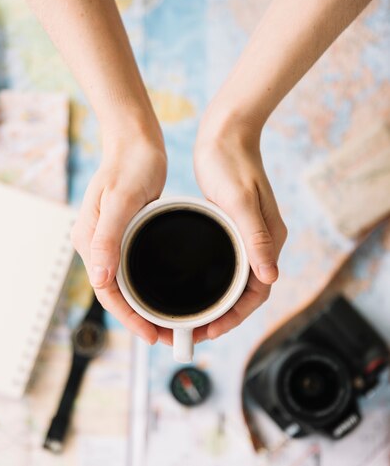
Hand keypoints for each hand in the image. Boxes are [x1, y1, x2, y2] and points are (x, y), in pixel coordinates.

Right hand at [71, 131, 167, 343]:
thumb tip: (100, 280)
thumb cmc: (129, 165)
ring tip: (167, 321)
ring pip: (125, 283)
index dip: (128, 318)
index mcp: (90, 241)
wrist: (134, 141)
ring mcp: (110, 240)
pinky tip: (164, 292)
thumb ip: (108, 239)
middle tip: (165, 335)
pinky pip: (133, 268)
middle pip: (115, 293)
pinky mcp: (125, 234)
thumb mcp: (121, 201)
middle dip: (137, 318)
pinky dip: (147, 285)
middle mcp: (97, 245)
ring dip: (143, 305)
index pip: (107, 292)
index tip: (151, 335)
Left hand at [192, 114, 286, 342]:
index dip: (236, 315)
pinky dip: (213, 283)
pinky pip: (227, 265)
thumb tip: (271, 276)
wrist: (226, 134)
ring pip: (235, 282)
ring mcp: (247, 236)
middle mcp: (261, 242)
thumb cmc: (232, 163)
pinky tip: (195, 288)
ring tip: (194, 318)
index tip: (212, 329)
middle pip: (247, 292)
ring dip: (218, 303)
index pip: (259, 290)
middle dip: (225, 316)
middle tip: (197, 331)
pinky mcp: (233, 229)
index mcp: (269, 239)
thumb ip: (255, 238)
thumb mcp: (240, 201)